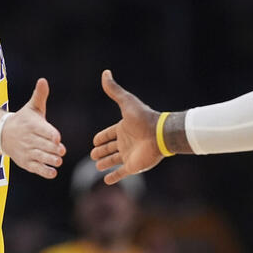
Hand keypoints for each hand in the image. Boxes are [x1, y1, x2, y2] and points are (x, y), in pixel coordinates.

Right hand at [0, 78, 64, 178]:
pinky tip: (53, 172)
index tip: (57, 138)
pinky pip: (35, 168)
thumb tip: (43, 80)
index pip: (42, 130)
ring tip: (58, 160)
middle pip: (43, 145)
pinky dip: (44, 171)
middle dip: (53, 149)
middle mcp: (28, 139)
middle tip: (61, 150)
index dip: (50, 134)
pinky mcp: (25, 162)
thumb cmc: (23, 119)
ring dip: (50, 160)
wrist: (1, 134)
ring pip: (39, 157)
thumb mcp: (31, 107)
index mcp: (31, 125)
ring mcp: (26, 151)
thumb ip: (40, 95)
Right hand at [91, 70, 162, 184]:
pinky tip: (106, 180)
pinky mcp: (133, 166)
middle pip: (110, 147)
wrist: (160, 134)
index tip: (94, 141)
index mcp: (123, 128)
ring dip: (106, 163)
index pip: (109, 133)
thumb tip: (105, 72)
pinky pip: (121, 173)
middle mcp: (126, 142)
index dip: (101, 137)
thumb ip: (114, 90)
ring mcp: (129, 154)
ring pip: (114, 160)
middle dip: (101, 151)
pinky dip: (114, 177)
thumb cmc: (143, 118)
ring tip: (97, 166)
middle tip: (92, 155)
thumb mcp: (126, 102)